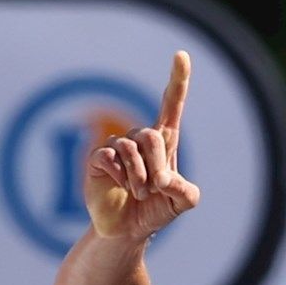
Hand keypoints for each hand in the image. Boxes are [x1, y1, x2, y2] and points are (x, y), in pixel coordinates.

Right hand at [85, 51, 200, 239]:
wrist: (129, 229)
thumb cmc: (158, 210)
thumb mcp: (183, 203)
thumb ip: (187, 192)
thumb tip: (165, 180)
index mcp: (165, 142)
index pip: (172, 105)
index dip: (178, 81)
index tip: (181, 55)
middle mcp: (139, 138)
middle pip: (152, 136)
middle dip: (157, 167)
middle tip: (156, 189)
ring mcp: (117, 146)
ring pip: (131, 149)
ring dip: (140, 178)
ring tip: (139, 193)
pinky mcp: (98, 158)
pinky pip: (110, 158)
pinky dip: (121, 177)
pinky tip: (120, 186)